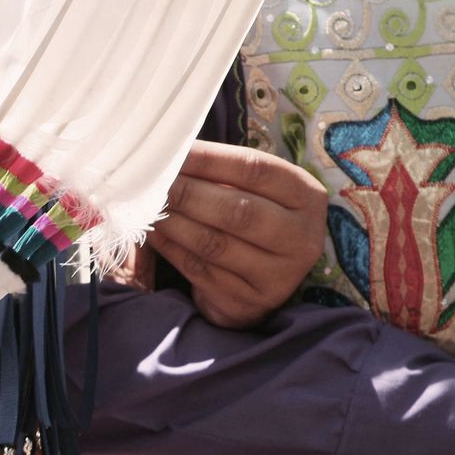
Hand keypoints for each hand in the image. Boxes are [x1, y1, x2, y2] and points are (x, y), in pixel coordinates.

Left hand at [148, 141, 326, 327]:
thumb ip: (225, 174)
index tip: (174, 152)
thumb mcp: (255, 193)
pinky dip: (171, 249)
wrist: (259, 281)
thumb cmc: (252, 221)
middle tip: (153, 183)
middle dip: (188, 194)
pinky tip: (152, 233)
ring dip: (174, 223)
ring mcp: (277, 275)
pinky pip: (200, 271)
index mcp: (306, 197)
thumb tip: (171, 153)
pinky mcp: (247, 302)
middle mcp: (300, 238)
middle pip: (237, 211)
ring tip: (147, 207)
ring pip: (215, 244)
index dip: (210, 159)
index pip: (256, 170)